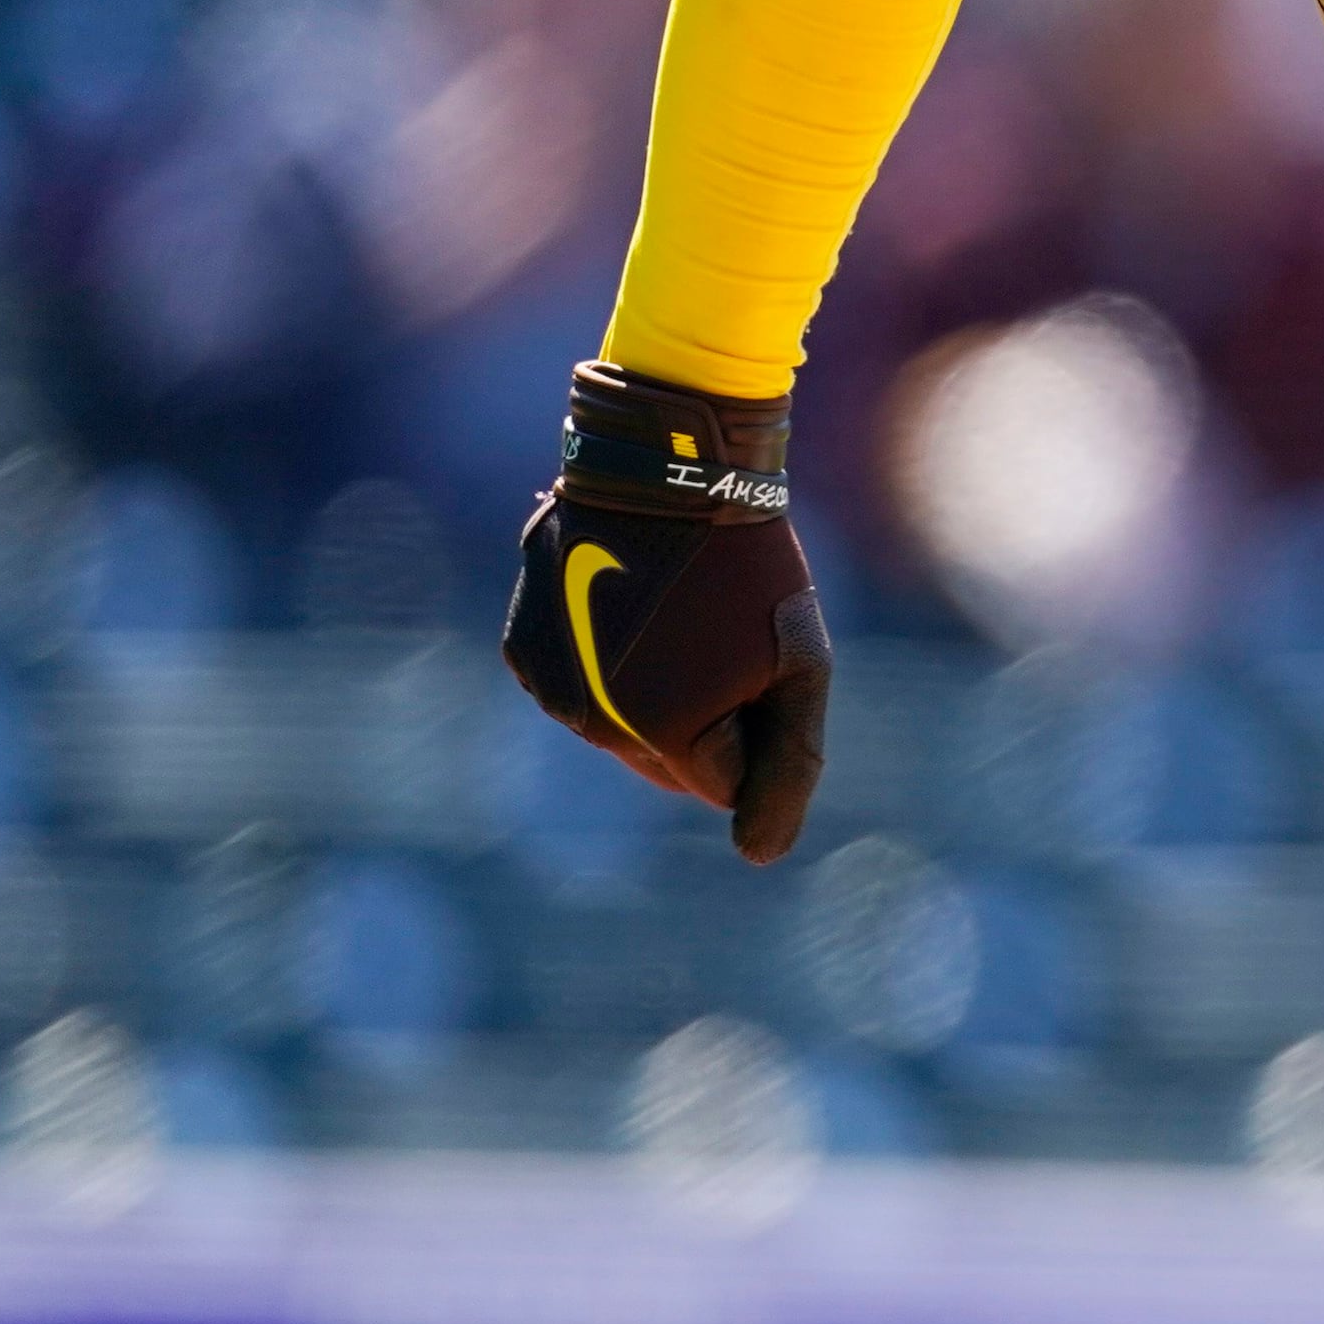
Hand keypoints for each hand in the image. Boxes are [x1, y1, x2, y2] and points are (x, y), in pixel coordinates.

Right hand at [497, 362, 830, 863]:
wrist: (668, 466)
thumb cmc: (750, 566)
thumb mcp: (801, 664)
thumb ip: (790, 766)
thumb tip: (759, 856)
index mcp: (665, 733)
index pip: (726, 784)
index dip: (757, 724)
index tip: (757, 658)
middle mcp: (591, 723)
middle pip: (669, 764)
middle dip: (706, 716)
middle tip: (720, 633)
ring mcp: (547, 687)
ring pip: (622, 727)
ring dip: (653, 691)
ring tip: (674, 612)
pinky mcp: (522, 652)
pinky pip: (578, 686)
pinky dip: (605, 662)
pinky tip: (626, 601)